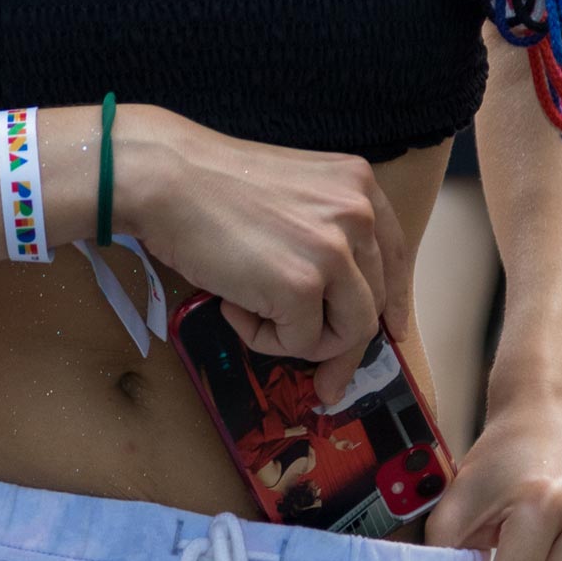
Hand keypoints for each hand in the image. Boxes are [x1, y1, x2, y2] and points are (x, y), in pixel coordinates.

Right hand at [121, 107, 410, 404]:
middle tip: (326, 381)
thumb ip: (325, 232)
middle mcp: (358, 213)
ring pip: (349, 331)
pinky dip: (263, 338)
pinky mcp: (302, 286)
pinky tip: (232, 305)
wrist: (166, 179)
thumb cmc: (210, 186)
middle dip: (345, 346)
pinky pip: (300, 342)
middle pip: (373, 302)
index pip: (395, 254)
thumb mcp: (292, 193)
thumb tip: (338, 305)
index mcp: (357, 184)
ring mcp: (333, 250)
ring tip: (252, 311)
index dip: (394, 299)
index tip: (391, 329)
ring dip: (302, 339)